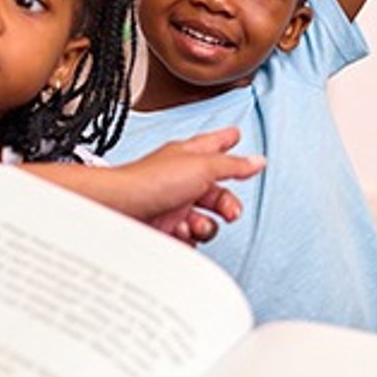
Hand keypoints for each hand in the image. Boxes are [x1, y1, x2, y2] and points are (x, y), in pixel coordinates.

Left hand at [97, 127, 264, 244]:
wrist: (120, 209)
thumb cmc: (150, 181)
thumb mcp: (202, 166)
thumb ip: (232, 165)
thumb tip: (257, 161)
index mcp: (189, 158)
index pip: (214, 145)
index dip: (226, 140)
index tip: (236, 135)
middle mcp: (180, 180)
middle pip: (216, 192)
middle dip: (227, 204)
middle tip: (230, 212)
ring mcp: (172, 205)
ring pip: (204, 219)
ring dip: (206, 226)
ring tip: (195, 225)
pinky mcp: (164, 228)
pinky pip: (188, 239)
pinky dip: (189, 241)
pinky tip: (182, 235)